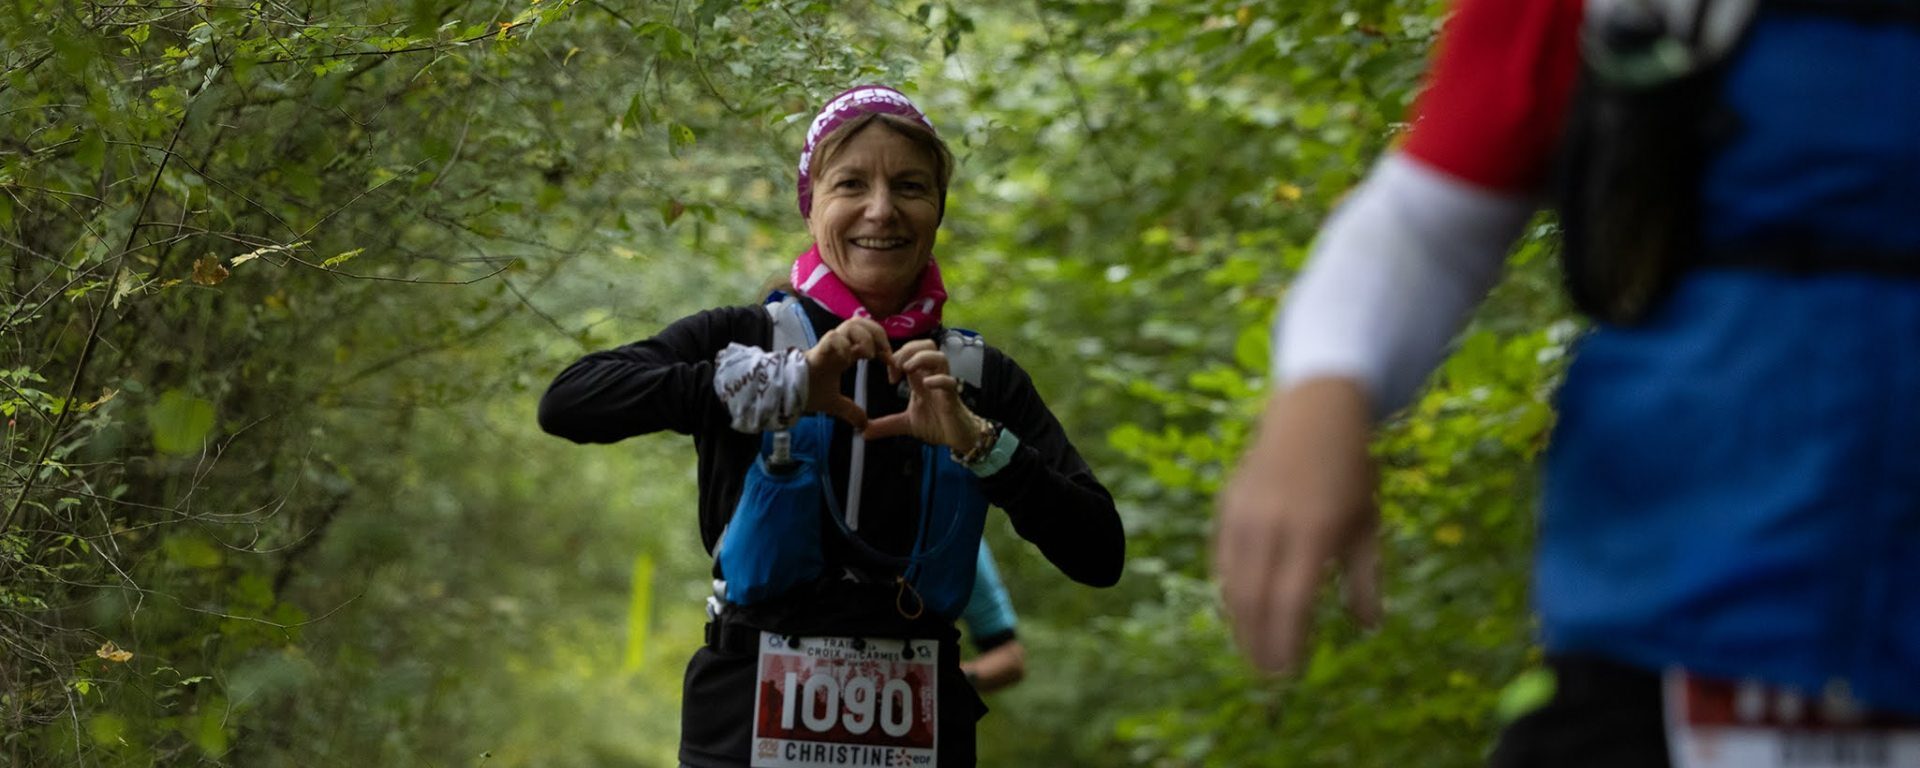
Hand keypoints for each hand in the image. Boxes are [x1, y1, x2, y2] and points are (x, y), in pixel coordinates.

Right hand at [803, 318, 893, 429]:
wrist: (786, 394)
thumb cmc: (808, 392)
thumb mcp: (835, 404)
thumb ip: (850, 411)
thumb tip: (863, 425)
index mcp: (846, 353)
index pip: (870, 337)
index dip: (884, 347)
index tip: (891, 363)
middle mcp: (839, 345)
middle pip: (863, 322)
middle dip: (878, 333)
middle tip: (884, 353)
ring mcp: (829, 346)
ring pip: (851, 324)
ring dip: (864, 337)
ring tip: (868, 355)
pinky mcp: (818, 350)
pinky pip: (833, 337)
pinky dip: (844, 345)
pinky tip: (848, 360)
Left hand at [862, 339, 985, 452]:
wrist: (958, 438)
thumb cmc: (937, 425)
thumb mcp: (906, 424)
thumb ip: (886, 425)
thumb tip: (863, 432)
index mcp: (921, 378)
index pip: (911, 353)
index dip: (897, 356)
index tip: (890, 375)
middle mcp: (933, 376)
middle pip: (927, 345)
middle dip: (909, 350)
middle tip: (897, 366)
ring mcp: (943, 385)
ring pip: (939, 357)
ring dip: (921, 358)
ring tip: (908, 370)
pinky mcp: (952, 398)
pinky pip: (949, 381)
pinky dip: (938, 379)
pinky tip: (926, 385)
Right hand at [1214, 378, 1381, 674]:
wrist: (1314, 412)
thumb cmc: (1350, 472)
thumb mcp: (1368, 523)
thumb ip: (1364, 578)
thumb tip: (1369, 627)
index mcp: (1313, 530)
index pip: (1291, 601)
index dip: (1287, 640)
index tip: (1289, 669)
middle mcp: (1272, 523)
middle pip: (1255, 598)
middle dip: (1258, 641)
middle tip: (1268, 671)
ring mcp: (1245, 513)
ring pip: (1232, 581)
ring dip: (1240, 622)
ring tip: (1253, 649)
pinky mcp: (1228, 506)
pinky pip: (1222, 559)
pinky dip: (1229, 590)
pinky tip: (1239, 610)